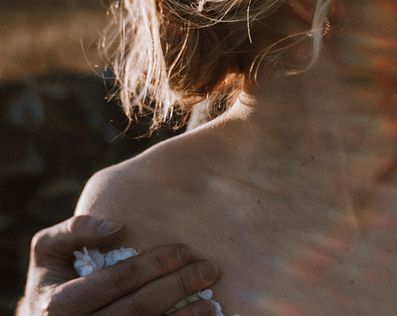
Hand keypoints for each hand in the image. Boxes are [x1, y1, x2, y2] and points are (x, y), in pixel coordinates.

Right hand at [17, 214, 219, 315]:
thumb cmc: (55, 277)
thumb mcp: (49, 249)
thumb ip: (74, 230)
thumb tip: (117, 227)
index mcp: (57, 304)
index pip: (117, 281)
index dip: (153, 265)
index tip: (185, 250)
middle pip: (137, 309)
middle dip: (177, 286)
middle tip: (208, 269)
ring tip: (209, 301)